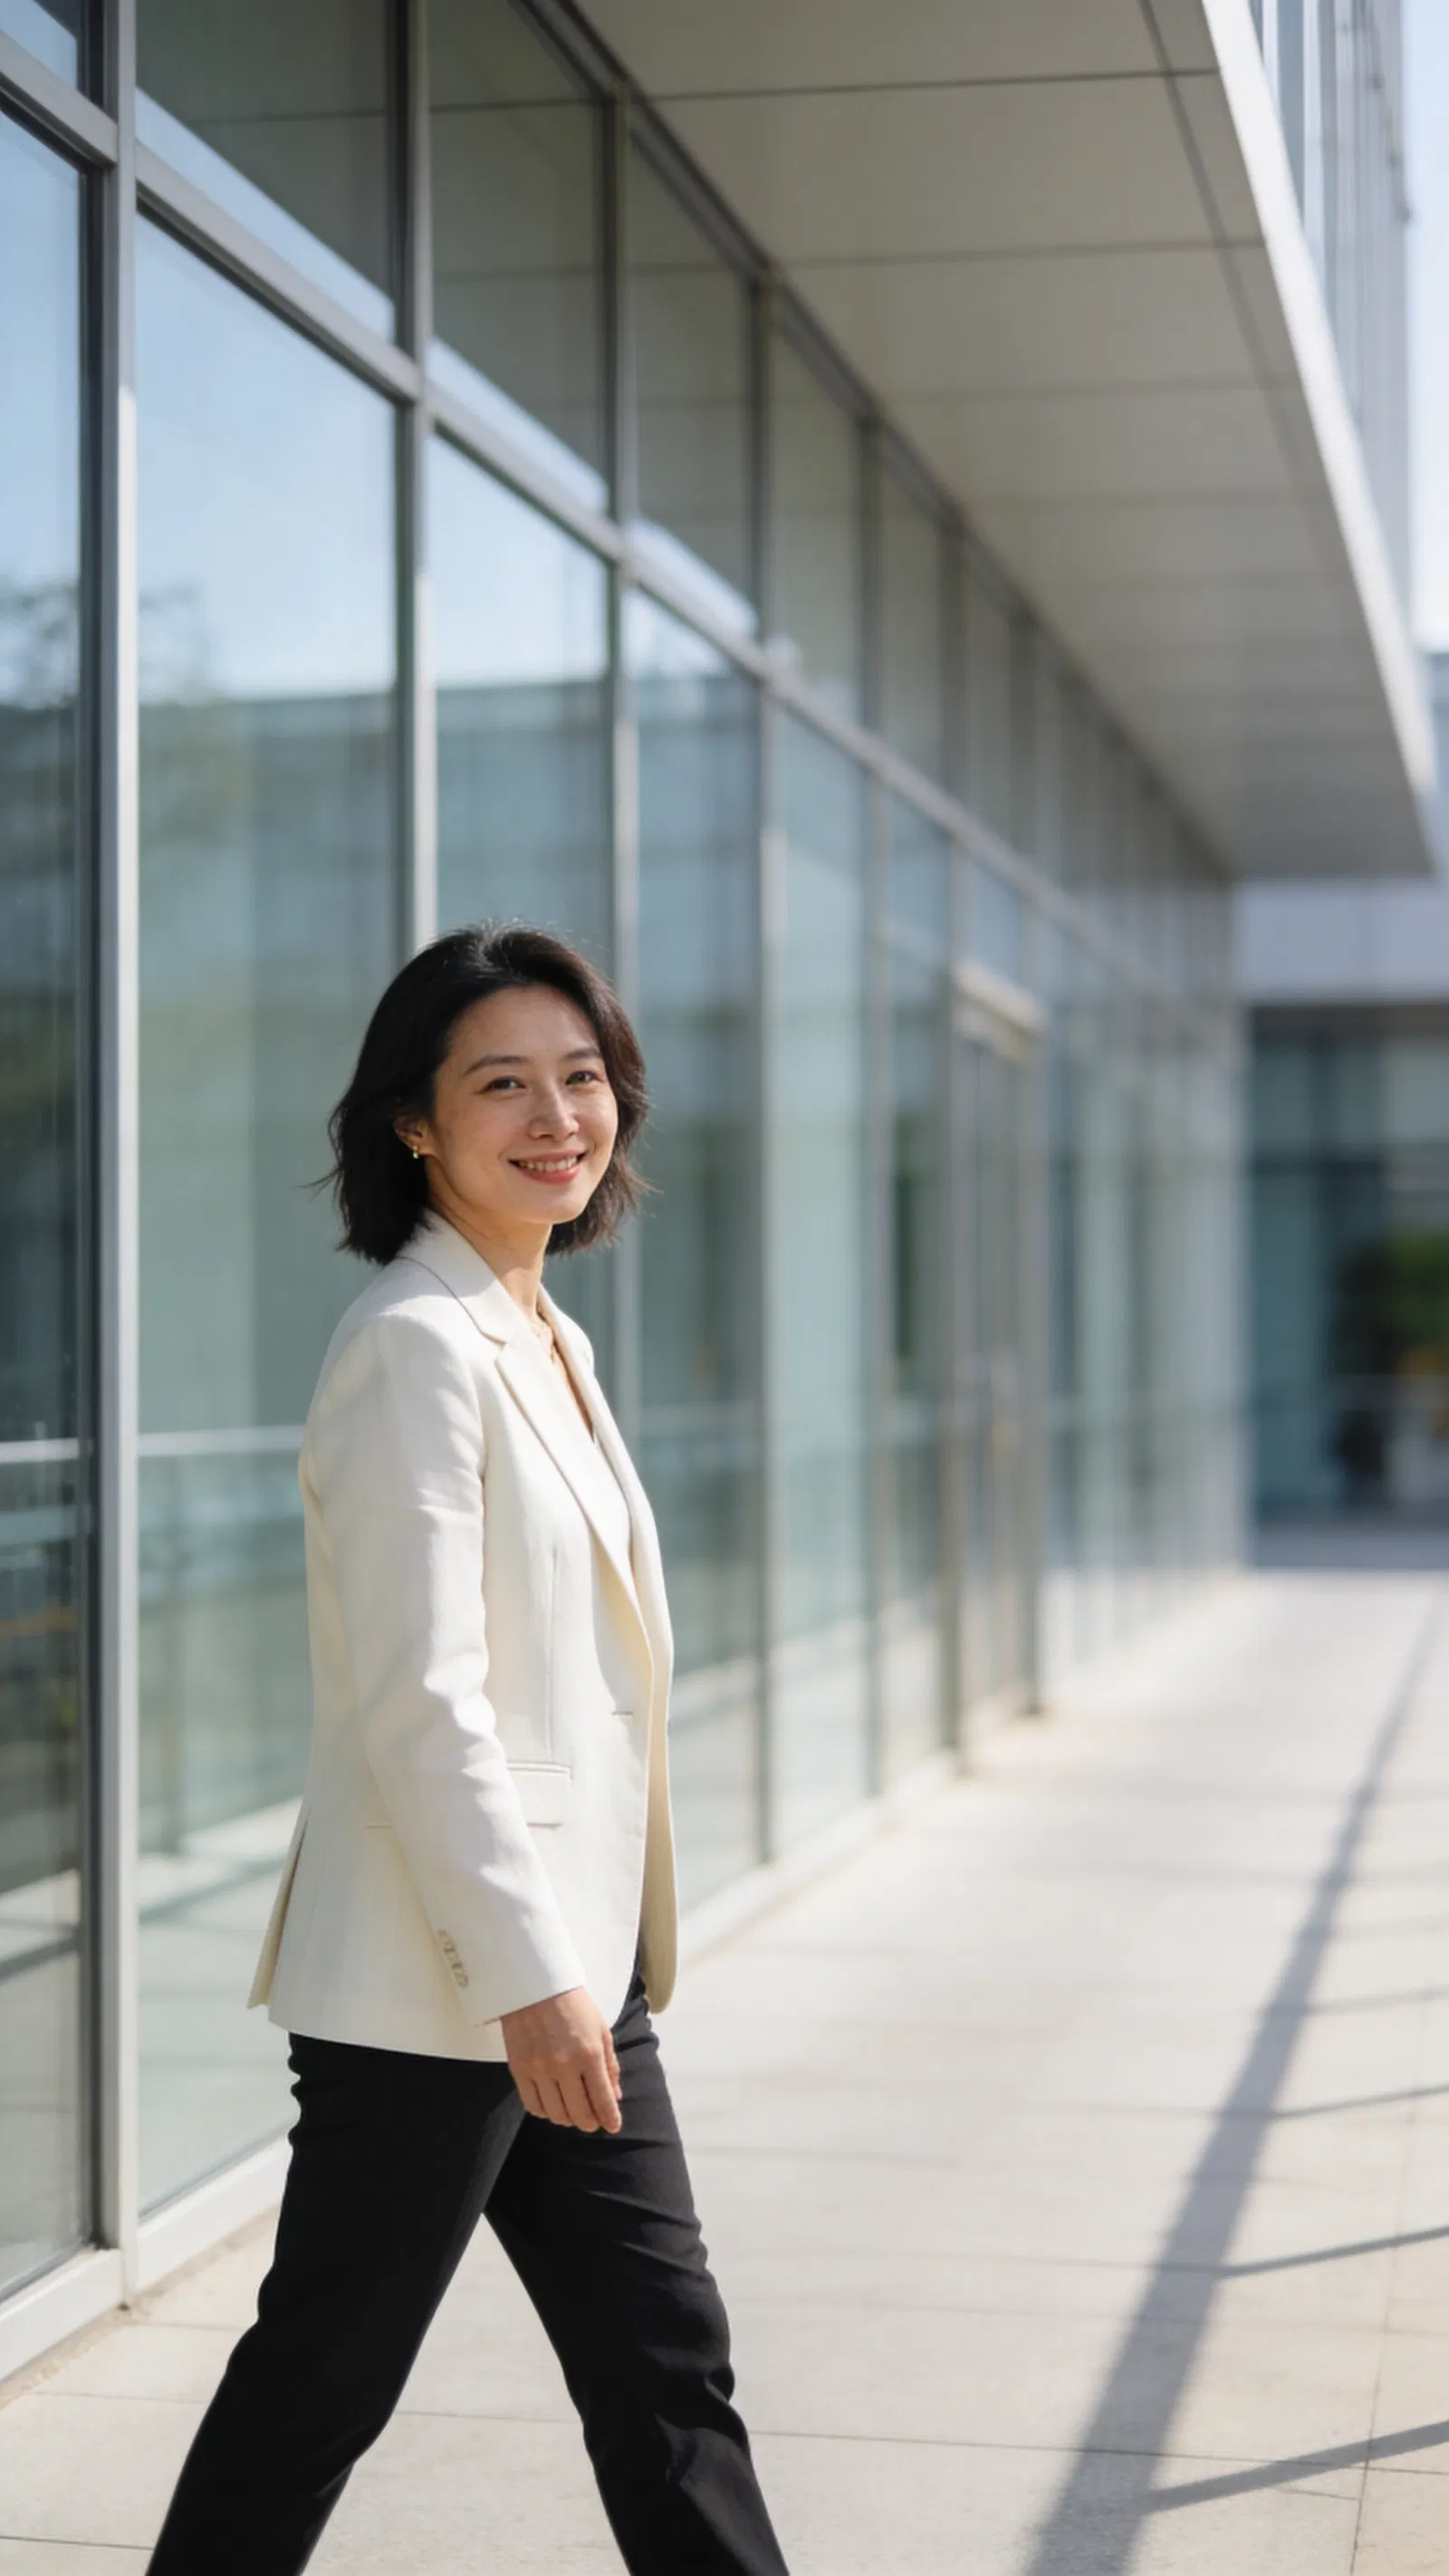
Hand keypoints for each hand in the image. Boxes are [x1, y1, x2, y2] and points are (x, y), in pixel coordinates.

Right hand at [500, 1986, 622, 2133]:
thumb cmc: (573, 2006)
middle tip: (594, 2121)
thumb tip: (615, 2097)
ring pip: (556, 2114)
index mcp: (589, 2054)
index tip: (613, 2126)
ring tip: (574, 2112)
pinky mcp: (519, 2070)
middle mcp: (564, 2065)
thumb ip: (609, 2066)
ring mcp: (539, 2069)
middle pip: (579, 2114)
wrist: (536, 1985)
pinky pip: (533, 2106)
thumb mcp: (601, 2030)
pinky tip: (552, 2104)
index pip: (602, 2100)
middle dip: (591, 2123)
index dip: (610, 2119)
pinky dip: (545, 2111)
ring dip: (568, 2119)